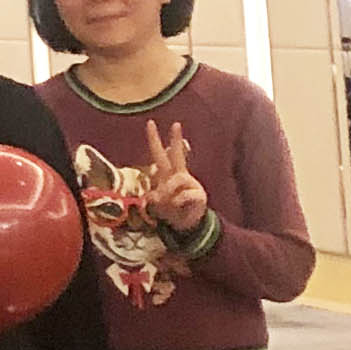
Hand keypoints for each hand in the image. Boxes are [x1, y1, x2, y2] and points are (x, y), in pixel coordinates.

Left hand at [146, 121, 210, 236]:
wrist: (186, 226)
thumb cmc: (171, 211)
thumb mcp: (157, 204)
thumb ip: (154, 196)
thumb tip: (156, 194)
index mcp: (169, 175)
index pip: (160, 155)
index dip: (155, 140)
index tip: (150, 123)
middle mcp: (181, 176)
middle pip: (177, 155)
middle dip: (176, 140)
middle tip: (176, 124)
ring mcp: (192, 184)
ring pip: (177, 179)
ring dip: (169, 193)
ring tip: (170, 203)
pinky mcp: (200, 194)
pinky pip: (184, 195)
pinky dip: (178, 203)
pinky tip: (182, 206)